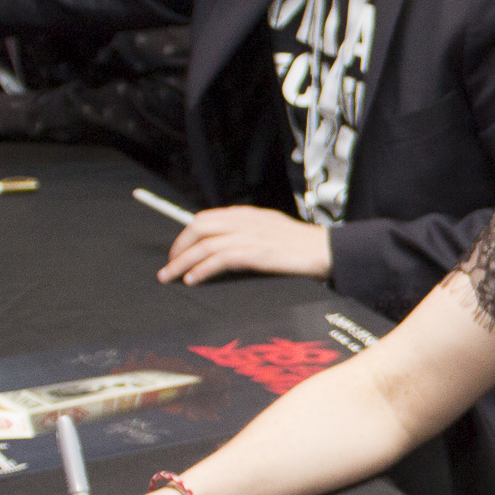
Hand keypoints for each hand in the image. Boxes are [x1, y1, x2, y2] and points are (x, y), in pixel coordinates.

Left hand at [158, 207, 332, 284]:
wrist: (324, 250)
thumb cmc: (301, 245)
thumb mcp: (270, 230)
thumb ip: (248, 232)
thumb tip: (225, 246)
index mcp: (246, 214)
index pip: (206, 218)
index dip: (186, 234)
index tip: (177, 251)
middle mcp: (244, 221)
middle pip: (198, 228)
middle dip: (178, 246)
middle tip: (169, 265)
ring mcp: (249, 236)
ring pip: (204, 245)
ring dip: (182, 262)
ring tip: (170, 276)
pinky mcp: (255, 253)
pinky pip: (219, 259)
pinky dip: (202, 270)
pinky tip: (193, 279)